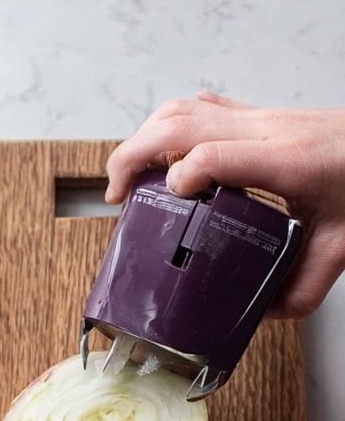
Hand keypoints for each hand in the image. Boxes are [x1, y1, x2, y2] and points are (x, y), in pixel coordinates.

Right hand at [104, 91, 344, 317]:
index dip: (178, 177)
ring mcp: (262, 118)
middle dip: (134, 154)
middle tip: (116, 193)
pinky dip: (170, 126)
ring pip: (185, 108)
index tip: (166, 205)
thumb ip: (304, 285)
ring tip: (129, 175)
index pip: (214, 154)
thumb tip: (264, 313)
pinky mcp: (261, 115)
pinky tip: (165, 153)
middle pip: (182, 122)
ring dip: (145, 136)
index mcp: (288, 161)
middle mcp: (268, 131)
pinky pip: (203, 107)